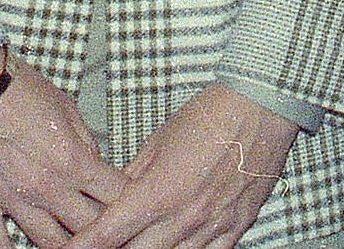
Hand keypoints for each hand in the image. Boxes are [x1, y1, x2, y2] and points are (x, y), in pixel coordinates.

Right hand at [0, 51, 127, 248]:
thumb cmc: (15, 88)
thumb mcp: (65, 105)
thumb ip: (84, 139)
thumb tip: (94, 161)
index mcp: (72, 160)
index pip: (115, 196)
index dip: (126, 201)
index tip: (127, 202)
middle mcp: (46, 187)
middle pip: (87, 227)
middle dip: (102, 229)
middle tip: (105, 228)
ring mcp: (12, 200)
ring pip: (48, 243)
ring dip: (64, 246)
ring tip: (72, 244)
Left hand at [67, 85, 296, 248]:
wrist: (260, 108)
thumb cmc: (210, 116)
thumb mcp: (158, 141)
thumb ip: (133, 177)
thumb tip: (113, 199)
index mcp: (159, 191)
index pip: (108, 233)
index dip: (83, 246)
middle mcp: (184, 216)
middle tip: (105, 245)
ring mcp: (211, 226)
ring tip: (139, 244)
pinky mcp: (235, 228)